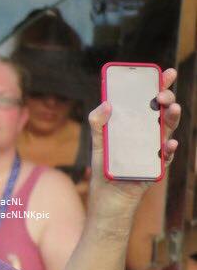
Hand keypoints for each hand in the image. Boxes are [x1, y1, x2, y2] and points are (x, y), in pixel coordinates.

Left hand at [90, 68, 179, 204]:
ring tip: (171, 109)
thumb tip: (106, 104)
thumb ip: (97, 123)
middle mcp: (148, 133)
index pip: (150, 100)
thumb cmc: (105, 167)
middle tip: (161, 95)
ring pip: (169, 130)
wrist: (108, 196)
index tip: (164, 73)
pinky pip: (167, 156)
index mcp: (136, 123)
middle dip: (166, 98)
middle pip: (162, 111)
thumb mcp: (98, 143)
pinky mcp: (157, 166)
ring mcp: (155, 148)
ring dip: (173, 118)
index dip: (159, 85)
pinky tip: (169, 144)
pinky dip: (170, 150)